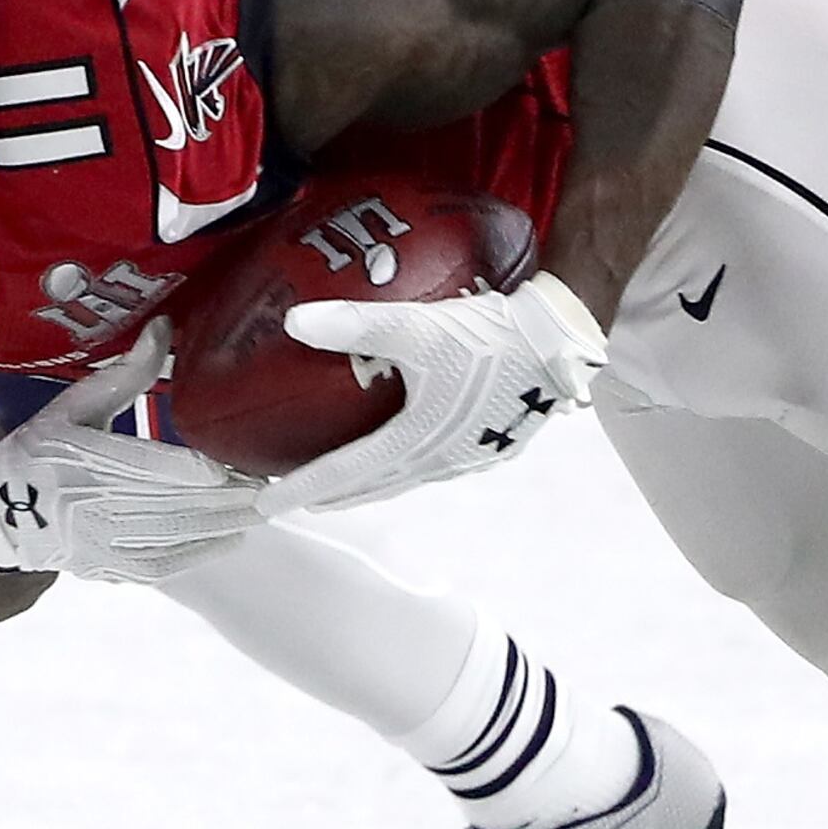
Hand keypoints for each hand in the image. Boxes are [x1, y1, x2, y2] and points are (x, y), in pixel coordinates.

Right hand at [0, 327, 265, 581]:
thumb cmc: (39, 451)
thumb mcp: (73, 405)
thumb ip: (124, 373)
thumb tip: (164, 328)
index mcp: (81, 458)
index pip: (158, 468)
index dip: (207, 469)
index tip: (246, 459)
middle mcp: (90, 505)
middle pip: (176, 504)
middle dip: (229, 498)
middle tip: (273, 484)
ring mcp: (99, 543)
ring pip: (175, 536)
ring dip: (224, 524)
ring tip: (263, 508)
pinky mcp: (107, 568)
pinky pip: (163, 565)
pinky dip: (201, 553)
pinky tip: (232, 538)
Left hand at [267, 272, 605, 513]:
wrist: (563, 341)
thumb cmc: (491, 335)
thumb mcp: (419, 327)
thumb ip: (356, 325)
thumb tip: (294, 321)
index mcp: (416, 441)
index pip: (344, 474)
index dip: (301, 490)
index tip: (263, 507)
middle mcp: (441, 461)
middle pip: (373, 488)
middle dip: (331, 495)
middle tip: (297, 499)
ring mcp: (472, 457)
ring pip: (408, 480)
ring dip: (372, 484)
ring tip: (348, 479)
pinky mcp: (497, 445)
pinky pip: (439, 464)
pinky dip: (409, 465)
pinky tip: (412, 446)